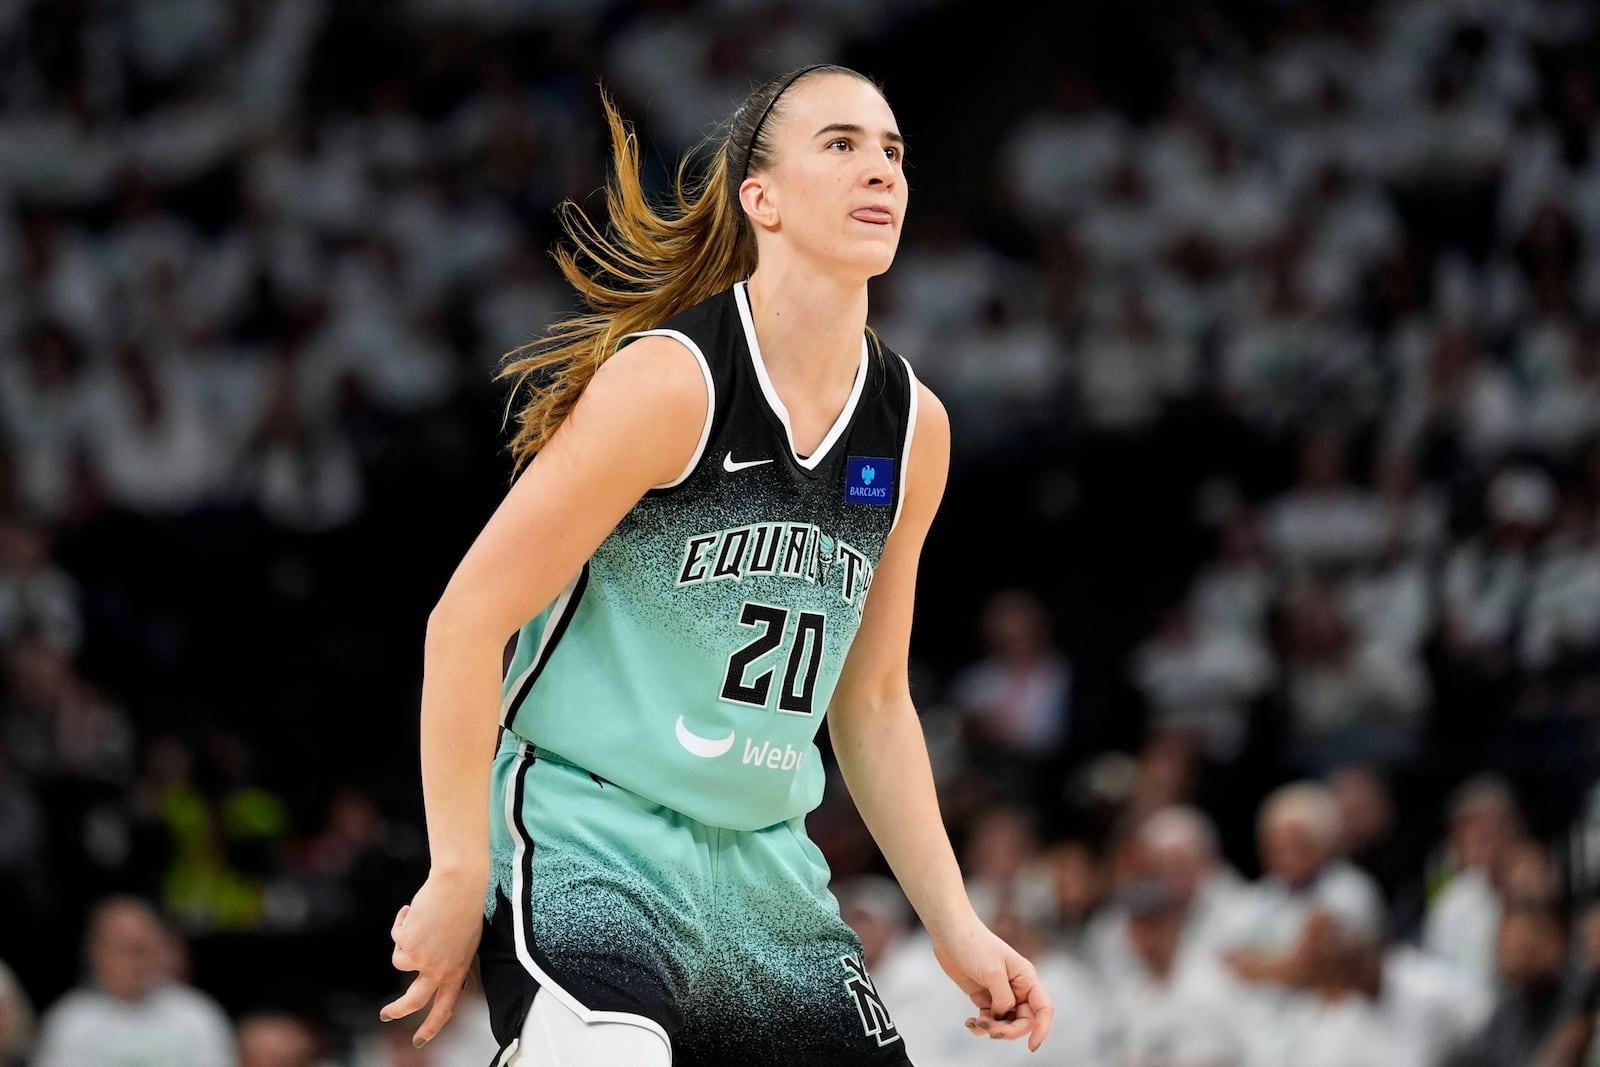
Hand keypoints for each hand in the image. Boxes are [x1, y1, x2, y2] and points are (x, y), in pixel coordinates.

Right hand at [380, 870, 485, 1047]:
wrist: (460, 884)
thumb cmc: (466, 906)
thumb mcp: (465, 941)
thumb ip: (449, 959)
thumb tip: (431, 970)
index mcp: (457, 970)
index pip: (445, 1008)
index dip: (431, 1027)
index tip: (420, 1041)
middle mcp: (439, 970)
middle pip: (413, 1001)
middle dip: (398, 1010)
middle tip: (386, 1014)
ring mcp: (421, 959)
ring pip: (398, 961)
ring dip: (403, 941)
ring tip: (418, 920)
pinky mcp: (406, 943)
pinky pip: (396, 935)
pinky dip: (402, 921)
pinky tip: (415, 909)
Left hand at [931, 915, 1053, 1051]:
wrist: (950, 932)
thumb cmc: (974, 944)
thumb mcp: (992, 972)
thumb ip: (1003, 998)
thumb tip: (1004, 1016)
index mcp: (1026, 978)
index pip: (1043, 1009)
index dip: (1042, 1029)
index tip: (1031, 1047)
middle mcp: (1017, 987)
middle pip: (1023, 1020)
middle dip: (1009, 1031)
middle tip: (990, 1030)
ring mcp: (1000, 992)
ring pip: (1005, 1022)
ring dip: (993, 1029)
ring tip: (975, 1023)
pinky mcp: (984, 995)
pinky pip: (989, 1018)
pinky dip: (981, 1024)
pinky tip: (969, 1023)